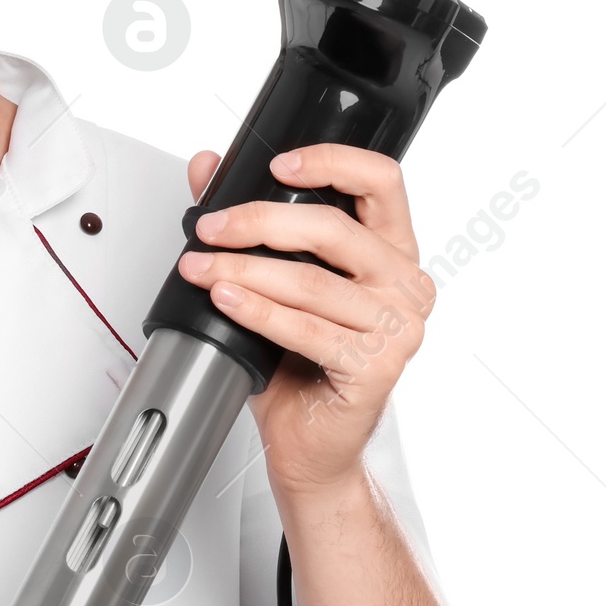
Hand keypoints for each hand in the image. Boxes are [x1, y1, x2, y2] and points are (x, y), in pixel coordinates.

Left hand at [176, 145, 435, 496]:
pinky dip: (257, 312)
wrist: (309, 443)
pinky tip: (225, 299)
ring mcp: (398, 328)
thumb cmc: (298, 364)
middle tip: (209, 228)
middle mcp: (405, 285)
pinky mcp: (377, 368)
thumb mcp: (273, 281)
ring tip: (200, 268)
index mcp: (391, 252)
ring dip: (245, 270)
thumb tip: (207, 166)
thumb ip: (247, 220)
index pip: (381, 182)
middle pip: (334, 230)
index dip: (331, 162)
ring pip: (311, 282)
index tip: (278, 164)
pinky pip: (306, 329)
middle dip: (258, 222)